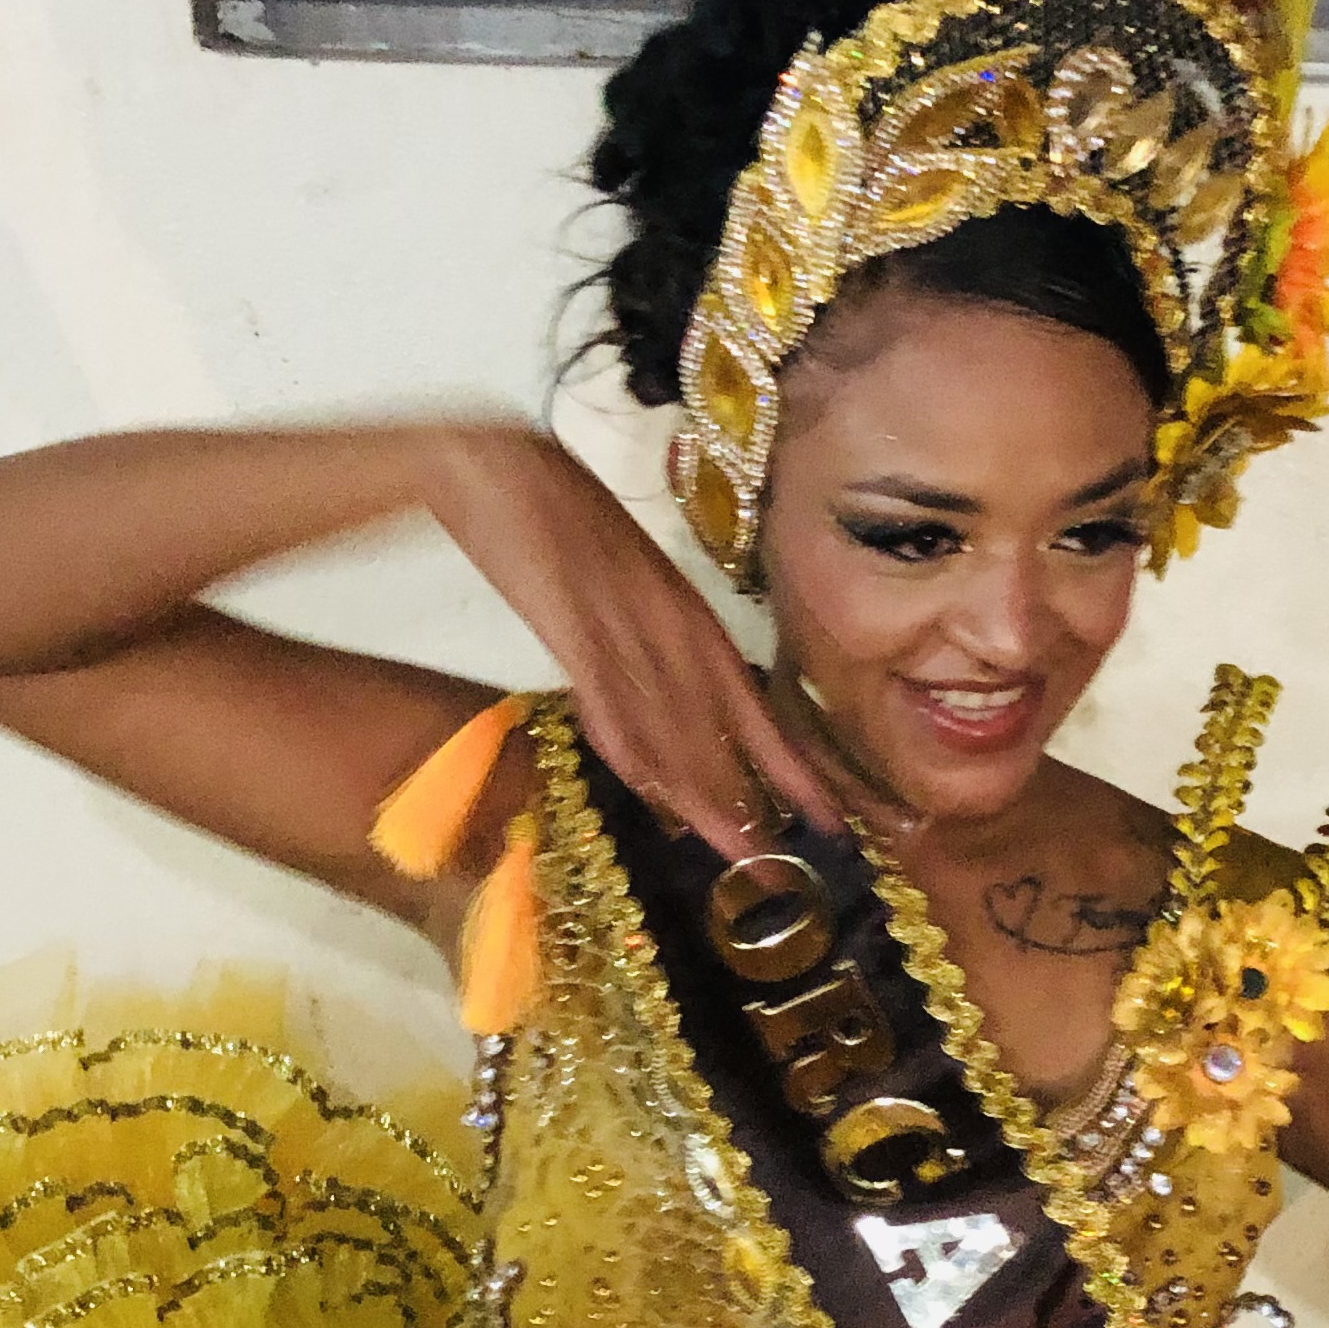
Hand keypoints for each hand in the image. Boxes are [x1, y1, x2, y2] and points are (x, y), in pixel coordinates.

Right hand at [424, 426, 839, 852]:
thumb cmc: (563, 513)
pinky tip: (650, 792)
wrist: (501, 461)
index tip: (827, 822)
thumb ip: (658, 635)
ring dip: (704, 795)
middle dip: (750, 804)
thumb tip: (674, 697)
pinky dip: (633, 748)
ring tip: (737, 853)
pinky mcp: (573, 625)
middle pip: (720, 731)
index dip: (790, 769)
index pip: (754, 707)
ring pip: (673, 727)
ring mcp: (625, 628)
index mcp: (688, 616)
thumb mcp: (630, 578)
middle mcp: (671, 628)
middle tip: (778, 866)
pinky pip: (610, 699)